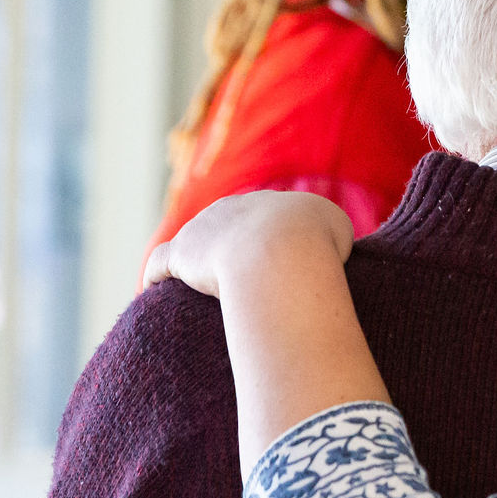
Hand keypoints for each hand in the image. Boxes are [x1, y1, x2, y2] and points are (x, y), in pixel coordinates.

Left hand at [142, 191, 354, 298]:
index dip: (271, 246)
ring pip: (195, 244)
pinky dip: (157, 278)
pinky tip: (157, 294)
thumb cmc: (317, 246)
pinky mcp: (179, 254)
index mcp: (272, 203)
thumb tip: (327, 252)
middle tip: (241, 284)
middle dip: (232, 250)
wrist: (284, 252)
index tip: (275, 270)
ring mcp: (203, 229)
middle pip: (228, 228)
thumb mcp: (339, 231)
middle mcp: (234, 207)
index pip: (266, 221)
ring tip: (197, 293)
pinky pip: (160, 263)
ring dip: (195, 265)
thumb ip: (328, 235)